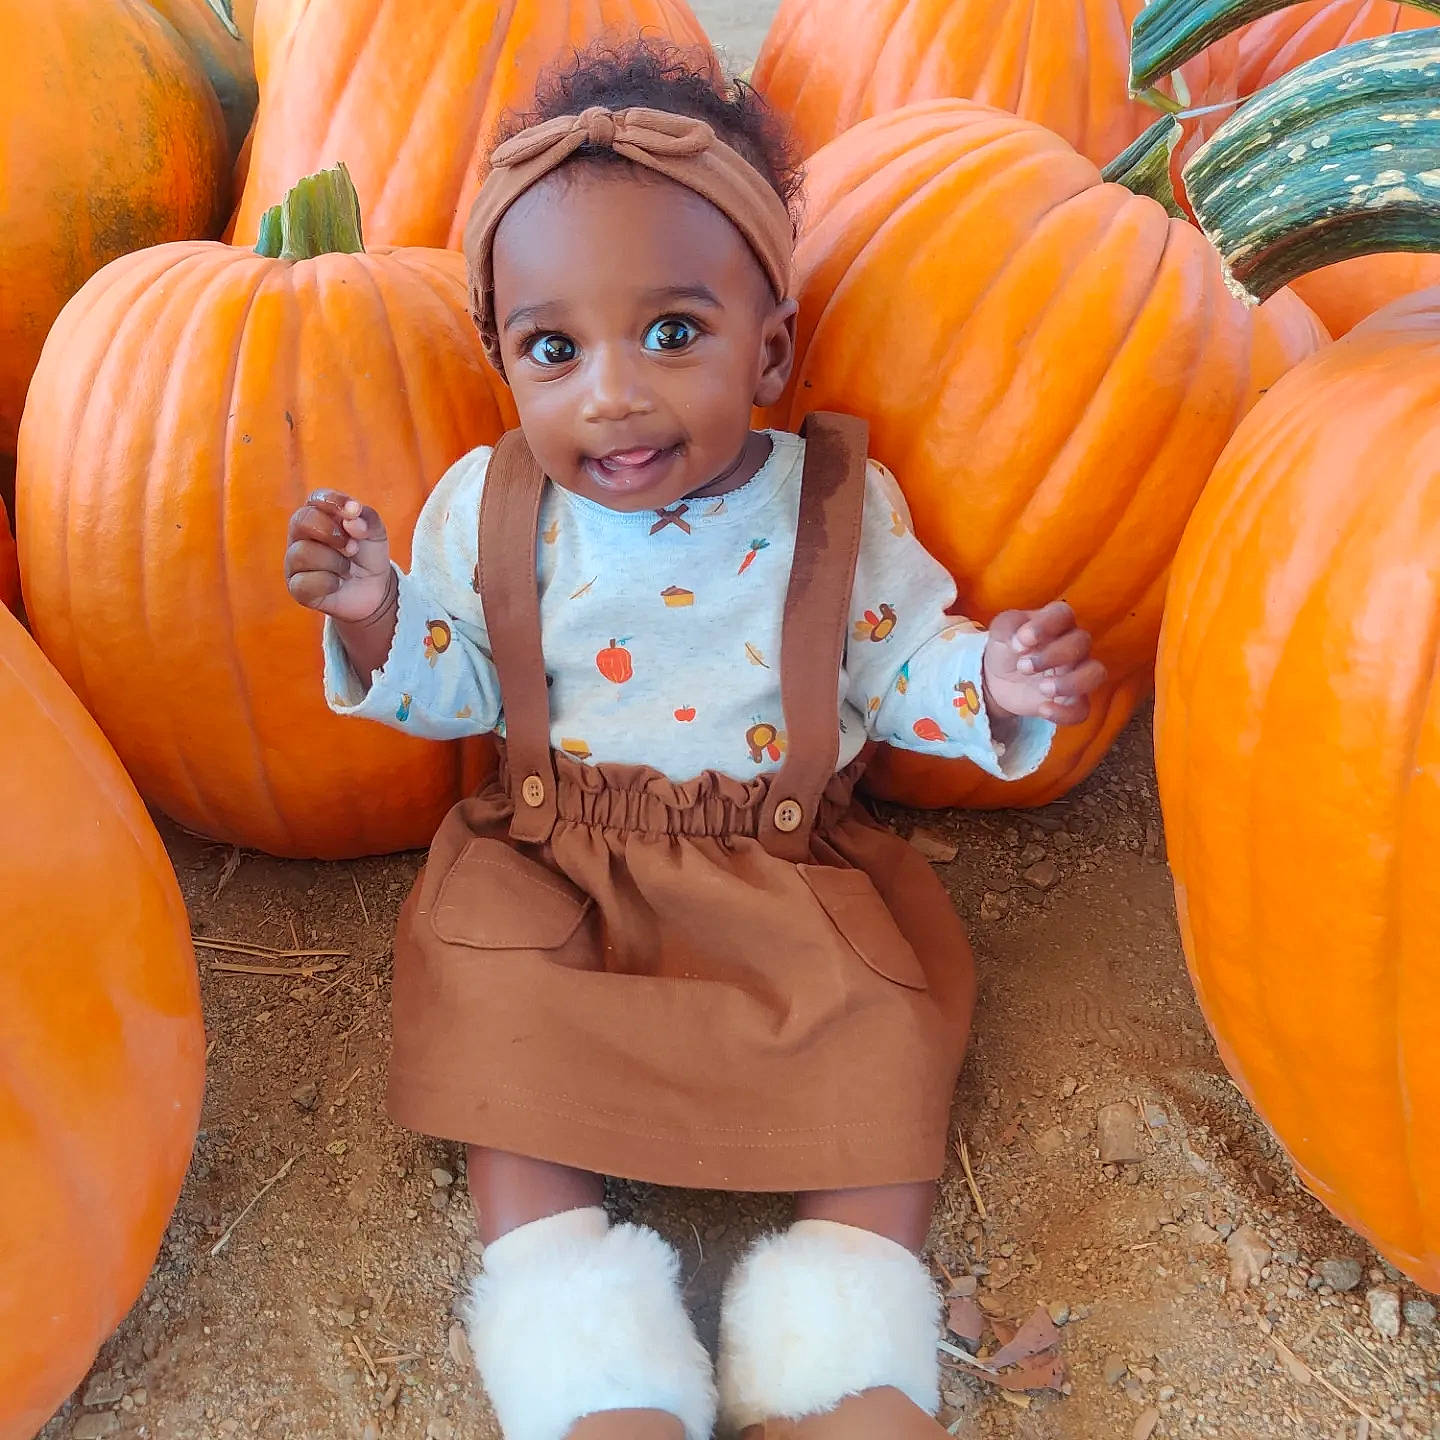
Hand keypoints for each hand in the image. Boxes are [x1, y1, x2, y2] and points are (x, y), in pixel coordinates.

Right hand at [285, 491, 392, 621]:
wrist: (374, 590)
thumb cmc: (367, 555)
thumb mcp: (375, 533)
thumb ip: (367, 519)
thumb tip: (352, 519)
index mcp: (318, 514)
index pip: (316, 497)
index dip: (334, 501)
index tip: (354, 511)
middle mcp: (301, 535)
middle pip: (302, 520)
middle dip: (332, 533)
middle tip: (352, 548)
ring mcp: (295, 561)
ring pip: (303, 553)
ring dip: (335, 562)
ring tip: (347, 569)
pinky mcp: (297, 587)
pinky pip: (304, 582)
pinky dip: (328, 583)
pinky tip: (337, 584)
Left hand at [982, 602, 1105, 725]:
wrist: (997, 679)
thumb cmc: (1006, 647)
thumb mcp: (1000, 631)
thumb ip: (1008, 627)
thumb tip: (1022, 639)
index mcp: (1056, 621)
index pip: (1063, 614)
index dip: (1046, 625)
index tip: (1023, 640)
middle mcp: (1073, 644)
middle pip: (1082, 642)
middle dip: (1054, 655)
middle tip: (1024, 666)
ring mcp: (1076, 672)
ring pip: (1095, 673)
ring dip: (1072, 682)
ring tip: (1043, 688)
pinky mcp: (1072, 700)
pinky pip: (1083, 709)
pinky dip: (1066, 713)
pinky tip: (1043, 709)